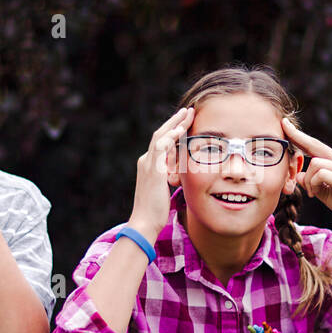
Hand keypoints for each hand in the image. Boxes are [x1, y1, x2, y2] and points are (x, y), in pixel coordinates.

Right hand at [128, 106, 192, 239]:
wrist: (144, 222)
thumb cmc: (154, 210)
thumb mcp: (163, 189)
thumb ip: (168, 178)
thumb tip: (179, 174)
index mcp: (148, 165)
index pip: (162, 142)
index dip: (173, 130)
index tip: (185, 122)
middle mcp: (146, 161)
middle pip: (161, 134)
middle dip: (175, 121)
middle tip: (187, 110)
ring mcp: (148, 165)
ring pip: (161, 136)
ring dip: (175, 124)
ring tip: (186, 114)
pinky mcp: (153, 171)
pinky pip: (161, 148)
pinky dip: (170, 137)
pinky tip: (180, 130)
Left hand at [282, 117, 331, 231]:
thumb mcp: (326, 193)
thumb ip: (312, 184)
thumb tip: (297, 176)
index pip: (316, 145)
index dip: (300, 135)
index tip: (286, 124)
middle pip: (315, 144)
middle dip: (298, 135)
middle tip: (284, 124)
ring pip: (315, 163)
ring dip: (307, 179)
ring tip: (311, 193)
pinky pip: (321, 174)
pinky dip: (313, 184)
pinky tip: (315, 194)